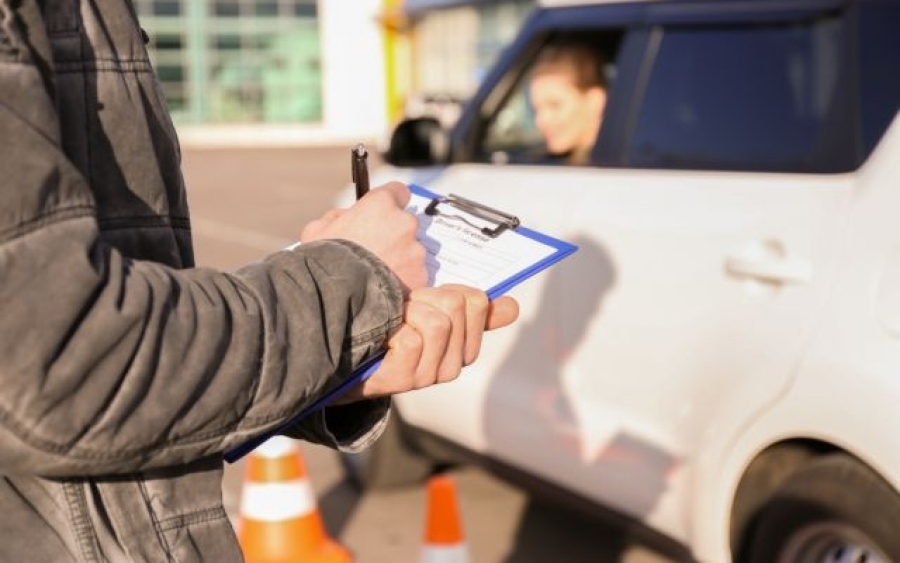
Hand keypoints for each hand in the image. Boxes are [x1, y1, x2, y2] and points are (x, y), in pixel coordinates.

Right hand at [300, 182, 426, 290]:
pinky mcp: (420, 276)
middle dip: (393, 236)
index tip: (383, 214)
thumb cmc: (324, 260)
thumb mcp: (318, 229)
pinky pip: (414, 276)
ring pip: (411, 252)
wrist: (337, 296)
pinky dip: (403, 283)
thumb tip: (346, 217)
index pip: (398, 192)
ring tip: (375, 277)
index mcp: (381, 204)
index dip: (390, 203)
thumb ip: (337, 217)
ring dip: (399, 261)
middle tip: (374, 253)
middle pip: (405, 225)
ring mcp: (415, 251)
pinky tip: (384, 291)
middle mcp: (404, 223)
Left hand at [339, 284, 519, 401]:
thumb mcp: (429, 313)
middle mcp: (451, 366)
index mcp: (463, 347)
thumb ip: (470, 310)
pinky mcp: (403, 379)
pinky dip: (393, 330)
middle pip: (456, 306)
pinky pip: (412, 339)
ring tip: (393, 321)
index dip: (449, 290)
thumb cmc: (388, 330)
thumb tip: (511, 306)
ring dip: (408, 311)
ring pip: (437, 323)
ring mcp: (428, 376)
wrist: (343, 357)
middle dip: (426, 297)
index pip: (477, 302)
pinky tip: (381, 337)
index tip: (427, 298)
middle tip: (404, 309)